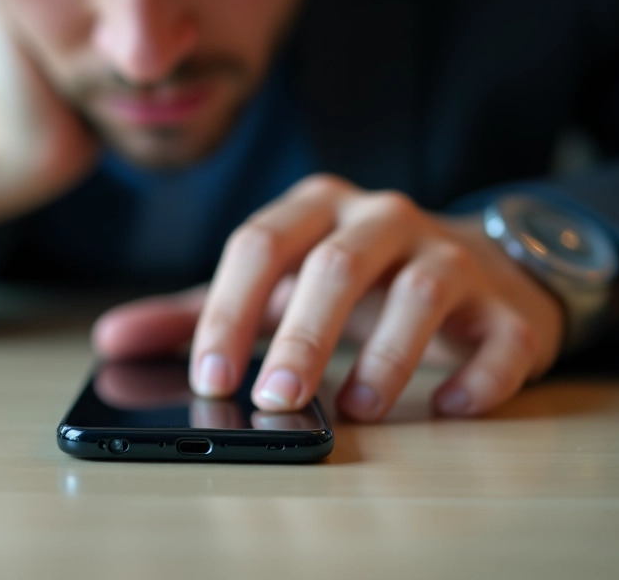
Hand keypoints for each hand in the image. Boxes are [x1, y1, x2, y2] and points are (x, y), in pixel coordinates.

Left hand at [93, 174, 565, 419]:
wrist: (478, 267)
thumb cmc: (356, 280)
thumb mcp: (277, 284)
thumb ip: (200, 311)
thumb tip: (110, 339)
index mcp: (317, 207)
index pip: (260, 244)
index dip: (230, 311)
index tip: (210, 380)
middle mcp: (384, 218)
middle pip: (336, 264)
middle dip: (301, 337)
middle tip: (272, 401)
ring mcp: (451, 254)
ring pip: (420, 291)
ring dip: (386, 357)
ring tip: (357, 410)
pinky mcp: (507, 304)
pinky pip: (501, 336)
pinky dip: (478, 376)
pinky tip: (449, 408)